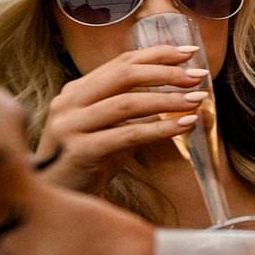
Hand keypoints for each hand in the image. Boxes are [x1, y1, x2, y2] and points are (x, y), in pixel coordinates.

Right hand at [35, 45, 206, 193]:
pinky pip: (127, 134)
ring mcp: (71, 125)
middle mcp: (70, 102)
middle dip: (166, 72)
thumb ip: (135, 111)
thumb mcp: (110, 129)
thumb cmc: (87, 164)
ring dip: (168, 100)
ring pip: (127, 103)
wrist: (55, 202)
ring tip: (198, 100)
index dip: (157, 54)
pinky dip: (160, 129)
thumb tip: (182, 97)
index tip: (190, 52)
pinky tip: (184, 126)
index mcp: (77, 91)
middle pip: (124, 75)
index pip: (121, 62)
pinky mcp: (80, 151)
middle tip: (199, 76)